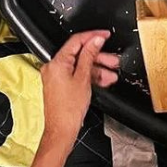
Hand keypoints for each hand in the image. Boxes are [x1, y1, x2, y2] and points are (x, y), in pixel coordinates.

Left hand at [40, 31, 119, 153]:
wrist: (62, 131)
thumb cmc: (68, 109)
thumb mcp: (84, 78)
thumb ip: (90, 55)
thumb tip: (95, 40)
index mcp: (56, 63)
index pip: (76, 41)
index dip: (93, 36)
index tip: (105, 35)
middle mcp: (53, 67)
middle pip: (80, 54)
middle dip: (99, 57)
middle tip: (113, 59)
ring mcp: (56, 76)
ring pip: (81, 65)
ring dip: (98, 68)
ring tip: (111, 74)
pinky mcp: (60, 84)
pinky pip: (77, 74)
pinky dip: (90, 76)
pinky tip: (103, 80)